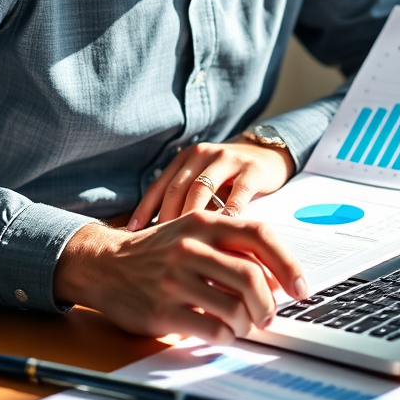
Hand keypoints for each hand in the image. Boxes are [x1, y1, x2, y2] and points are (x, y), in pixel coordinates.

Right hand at [53, 210, 307, 343]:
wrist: (105, 265)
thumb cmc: (158, 251)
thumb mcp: (193, 233)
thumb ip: (231, 247)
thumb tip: (277, 278)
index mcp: (204, 221)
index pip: (259, 235)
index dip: (287, 262)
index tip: (300, 287)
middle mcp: (191, 246)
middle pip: (252, 277)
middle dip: (268, 303)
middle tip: (268, 315)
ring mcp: (175, 278)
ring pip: (235, 307)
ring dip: (247, 323)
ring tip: (241, 325)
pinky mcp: (164, 310)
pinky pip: (213, 329)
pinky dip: (227, 336)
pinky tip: (221, 332)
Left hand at [127, 139, 294, 230]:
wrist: (267, 156)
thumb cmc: (229, 179)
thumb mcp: (204, 182)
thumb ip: (185, 200)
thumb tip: (157, 235)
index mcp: (185, 158)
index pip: (160, 186)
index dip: (145, 209)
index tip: (132, 233)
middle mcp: (202, 154)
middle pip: (177, 188)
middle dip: (166, 217)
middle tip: (159, 245)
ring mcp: (227, 159)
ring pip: (202, 188)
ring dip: (191, 216)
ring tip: (184, 241)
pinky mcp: (251, 169)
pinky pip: (237, 193)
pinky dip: (228, 212)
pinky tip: (222, 231)